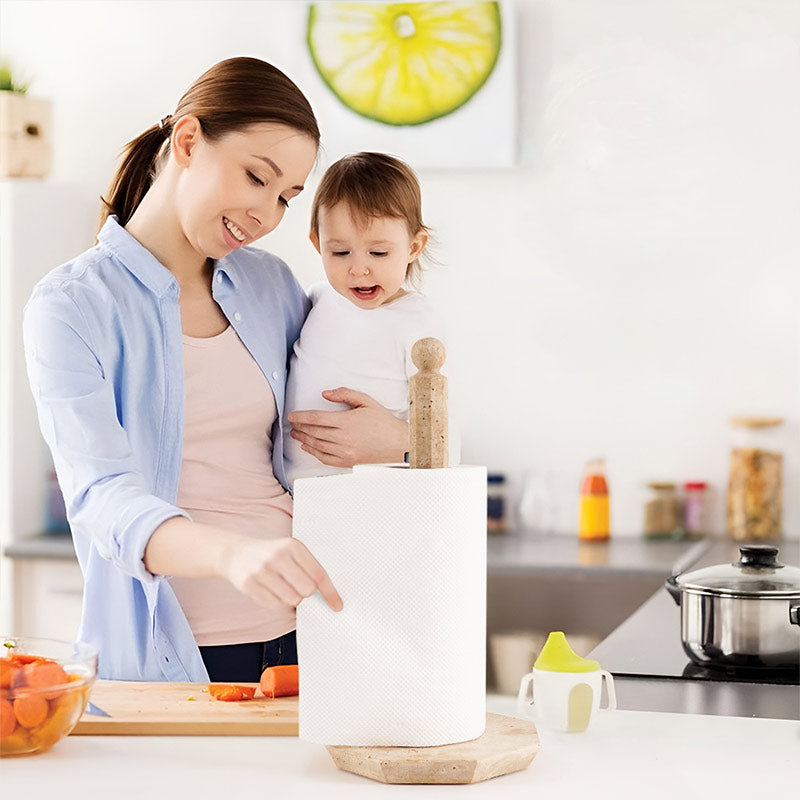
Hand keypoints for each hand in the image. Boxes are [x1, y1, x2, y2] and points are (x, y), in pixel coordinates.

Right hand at [220, 536, 342, 611]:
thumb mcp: (290, 551)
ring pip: (292, 599)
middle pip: (307, 590)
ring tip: (282, 586)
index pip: (318, 574)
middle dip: (305, 593)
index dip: (330, 592)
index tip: (336, 604)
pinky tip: (269, 588)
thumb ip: (308, 568)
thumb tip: (327, 595)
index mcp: (293, 546)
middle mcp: (278, 556)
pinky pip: (274, 604)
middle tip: (297, 586)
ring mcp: (262, 570)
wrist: (236, 553)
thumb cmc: (270, 554)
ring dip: (291, 598)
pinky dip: (276, 601)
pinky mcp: (249, 584)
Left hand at [288, 387, 408, 467]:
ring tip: (296, 434)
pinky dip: (313, 453)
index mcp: (347, 422)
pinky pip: (324, 458)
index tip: (292, 415)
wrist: (398, 444)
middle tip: (292, 424)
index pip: (316, 418)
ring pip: (317, 445)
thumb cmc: (383, 422)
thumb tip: (325, 394)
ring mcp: (344, 452)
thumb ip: (345, 394)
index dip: (301, 416)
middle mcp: (343, 438)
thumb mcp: (367, 401)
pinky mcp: (347, 462)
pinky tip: (308, 447)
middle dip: (300, 427)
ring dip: (303, 440)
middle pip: (314, 432)